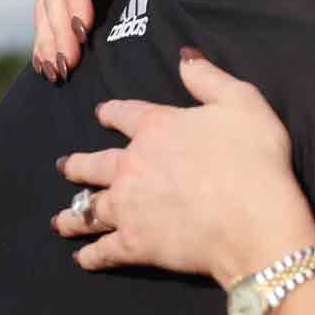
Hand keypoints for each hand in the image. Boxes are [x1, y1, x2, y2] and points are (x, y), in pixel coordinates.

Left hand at [51, 48, 314, 287]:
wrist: (254, 219)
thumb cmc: (254, 159)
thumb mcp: (242, 102)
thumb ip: (208, 77)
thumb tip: (183, 56)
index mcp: (156, 127)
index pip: (123, 114)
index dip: (110, 113)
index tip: (101, 114)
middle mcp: (132, 165)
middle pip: (93, 164)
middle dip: (76, 165)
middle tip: (63, 167)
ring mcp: (128, 207)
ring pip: (88, 209)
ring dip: (72, 214)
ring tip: (60, 220)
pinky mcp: (134, 244)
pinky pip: (102, 250)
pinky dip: (90, 255)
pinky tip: (83, 258)